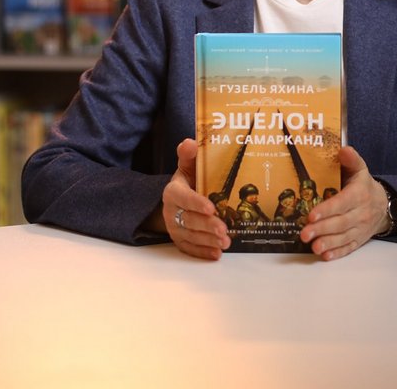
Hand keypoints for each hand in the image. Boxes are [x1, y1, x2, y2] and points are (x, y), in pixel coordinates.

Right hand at [158, 138, 229, 259]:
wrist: (178, 199)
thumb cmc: (189, 181)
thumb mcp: (188, 166)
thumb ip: (189, 155)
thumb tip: (190, 142)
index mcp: (173, 192)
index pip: (182, 198)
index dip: (196, 203)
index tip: (211, 208)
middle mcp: (171, 212)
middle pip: (188, 220)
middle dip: (207, 226)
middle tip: (224, 230)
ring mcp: (175, 228)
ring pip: (190, 236)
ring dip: (208, 240)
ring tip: (226, 242)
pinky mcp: (180, 240)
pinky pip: (189, 249)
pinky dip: (202, 252)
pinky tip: (216, 254)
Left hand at [299, 146, 386, 260]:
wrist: (383, 204)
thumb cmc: (363, 185)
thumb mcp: (360, 169)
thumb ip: (351, 160)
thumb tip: (343, 149)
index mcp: (359, 194)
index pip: (342, 203)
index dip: (327, 210)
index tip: (311, 215)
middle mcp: (361, 212)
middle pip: (340, 222)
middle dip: (322, 229)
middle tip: (304, 233)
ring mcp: (360, 228)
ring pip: (344, 237)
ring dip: (328, 242)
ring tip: (313, 246)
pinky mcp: (359, 239)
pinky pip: (349, 247)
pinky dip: (338, 252)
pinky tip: (326, 255)